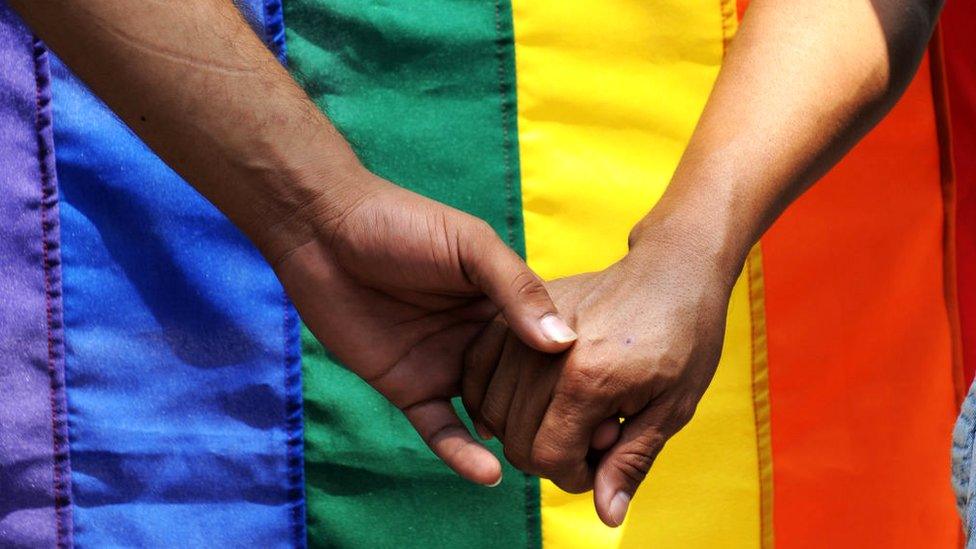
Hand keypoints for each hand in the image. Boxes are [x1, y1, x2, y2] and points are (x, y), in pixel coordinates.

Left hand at [272, 165, 577, 485]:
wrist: (325, 231)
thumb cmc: (402, 223)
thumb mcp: (470, 246)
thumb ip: (516, 289)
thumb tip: (563, 344)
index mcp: (501, 302)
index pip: (548, 344)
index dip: (576, 371)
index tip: (613, 399)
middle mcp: (479, 340)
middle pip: (523, 387)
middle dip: (553, 417)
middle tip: (592, 449)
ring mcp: (444, 366)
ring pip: (488, 414)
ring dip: (514, 441)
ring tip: (549, 469)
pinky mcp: (407, 387)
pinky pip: (439, 428)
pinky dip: (462, 454)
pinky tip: (490, 473)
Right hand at [462, 229, 737, 524]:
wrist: (672, 270)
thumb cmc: (684, 337)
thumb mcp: (673, 407)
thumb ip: (631, 460)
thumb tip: (606, 515)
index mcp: (588, 378)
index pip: (547, 457)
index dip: (572, 476)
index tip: (600, 463)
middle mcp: (546, 354)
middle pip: (515, 438)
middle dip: (548, 457)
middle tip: (589, 440)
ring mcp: (526, 327)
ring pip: (491, 407)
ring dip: (520, 428)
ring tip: (566, 414)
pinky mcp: (518, 312)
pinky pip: (477, 367)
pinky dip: (489, 394)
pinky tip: (523, 399)